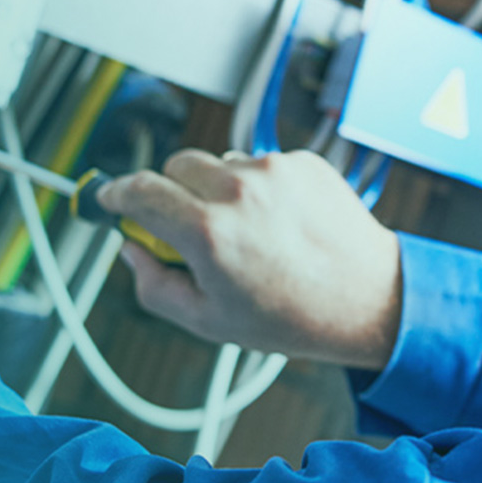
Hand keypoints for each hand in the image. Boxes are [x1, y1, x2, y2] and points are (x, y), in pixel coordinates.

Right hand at [97, 149, 401, 370]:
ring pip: (217, 163)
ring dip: (216, 188)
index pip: (138, 190)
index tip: (110, 198)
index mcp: (207, 231)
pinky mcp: (302, 160)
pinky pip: (258, 163)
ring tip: (246, 231)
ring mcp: (273, 170)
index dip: (116, 193)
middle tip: (186, 226)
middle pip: (174, 167)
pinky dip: (257, 185)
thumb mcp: (208, 321)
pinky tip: (278, 222)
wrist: (370, 299)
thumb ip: (154, 285)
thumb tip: (130, 251)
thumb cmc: (291, 317)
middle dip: (169, 192)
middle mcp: (237, 190)